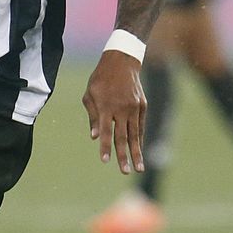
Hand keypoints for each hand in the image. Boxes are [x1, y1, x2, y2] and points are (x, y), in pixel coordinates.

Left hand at [81, 51, 145, 173]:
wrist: (122, 61)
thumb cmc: (101, 79)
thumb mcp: (90, 94)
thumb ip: (92, 116)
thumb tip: (93, 137)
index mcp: (106, 107)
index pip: (105, 131)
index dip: (105, 147)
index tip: (105, 161)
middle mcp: (121, 109)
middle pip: (122, 137)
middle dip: (124, 156)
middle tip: (125, 172)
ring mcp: (134, 108)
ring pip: (135, 134)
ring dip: (136, 152)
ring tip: (139, 168)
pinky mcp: (142, 106)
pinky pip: (140, 126)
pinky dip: (139, 139)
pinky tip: (139, 150)